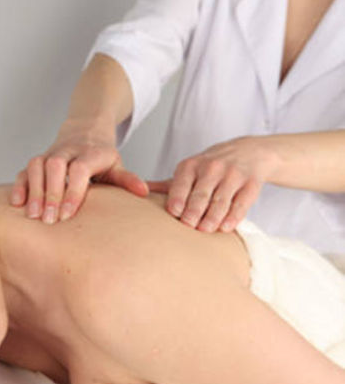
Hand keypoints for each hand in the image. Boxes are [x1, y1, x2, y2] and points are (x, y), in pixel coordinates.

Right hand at [9, 118, 147, 222]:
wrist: (84, 130)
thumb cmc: (101, 156)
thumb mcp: (116, 165)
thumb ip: (127, 179)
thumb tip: (144, 192)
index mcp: (91, 152)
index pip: (80, 169)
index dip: (73, 191)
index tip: (67, 214)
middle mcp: (68, 150)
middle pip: (55, 166)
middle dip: (50, 193)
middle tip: (49, 220)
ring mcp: (50, 153)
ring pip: (37, 165)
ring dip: (34, 190)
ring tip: (34, 216)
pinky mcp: (37, 160)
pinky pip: (24, 169)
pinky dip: (19, 185)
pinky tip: (17, 204)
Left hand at [147, 136, 277, 232]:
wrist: (249, 152)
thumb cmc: (210, 168)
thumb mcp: (188, 171)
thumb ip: (165, 186)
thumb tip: (133, 194)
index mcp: (191, 165)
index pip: (182, 183)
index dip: (178, 198)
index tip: (173, 213)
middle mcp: (212, 168)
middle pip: (201, 194)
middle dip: (194, 210)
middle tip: (188, 226)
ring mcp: (233, 175)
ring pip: (221, 200)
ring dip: (212, 216)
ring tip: (205, 230)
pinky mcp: (251, 184)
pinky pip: (241, 203)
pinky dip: (233, 216)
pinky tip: (225, 227)